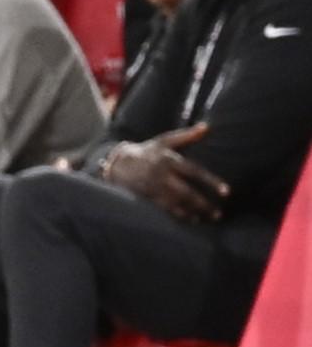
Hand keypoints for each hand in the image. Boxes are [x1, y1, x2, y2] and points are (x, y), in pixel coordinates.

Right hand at [100, 124, 230, 223]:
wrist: (119, 164)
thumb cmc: (148, 151)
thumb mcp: (165, 141)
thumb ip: (187, 136)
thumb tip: (207, 127)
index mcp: (168, 159)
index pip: (194, 171)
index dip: (211, 181)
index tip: (227, 192)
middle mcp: (161, 175)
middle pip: (186, 192)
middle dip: (203, 204)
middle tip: (218, 213)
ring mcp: (154, 188)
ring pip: (177, 203)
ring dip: (194, 212)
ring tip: (209, 217)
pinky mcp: (148, 197)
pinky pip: (166, 209)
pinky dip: (180, 215)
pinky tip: (192, 219)